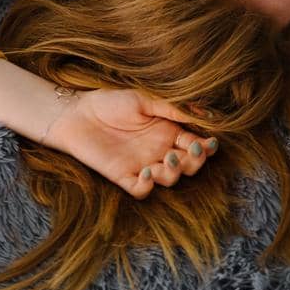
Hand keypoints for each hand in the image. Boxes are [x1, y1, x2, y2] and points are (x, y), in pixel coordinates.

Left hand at [42, 87, 215, 198]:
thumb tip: (205, 113)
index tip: (211, 142)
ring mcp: (142, 165)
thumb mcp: (145, 99)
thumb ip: (172, 108)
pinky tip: (147, 172)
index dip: (206, 146)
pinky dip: (148, 185)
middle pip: (187, 165)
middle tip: (192, 151)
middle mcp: (159, 151)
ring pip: (169, 179)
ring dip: (173, 173)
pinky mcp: (123, 177)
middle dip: (195, 162)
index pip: (194, 143)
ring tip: (167, 161)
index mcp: (167, 132)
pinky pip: (141, 189)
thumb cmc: (111, 102)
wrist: (77, 113)